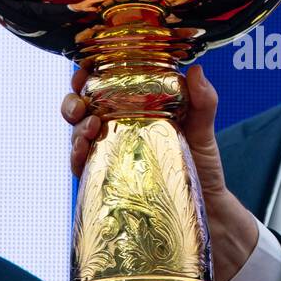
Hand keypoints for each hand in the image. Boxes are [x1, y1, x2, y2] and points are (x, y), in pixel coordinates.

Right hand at [62, 63, 259, 280]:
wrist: (206, 211)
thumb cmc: (203, 166)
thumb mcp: (203, 130)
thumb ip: (203, 101)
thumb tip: (196, 70)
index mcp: (135, 108)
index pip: (105, 85)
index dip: (89, 74)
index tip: (87, 69)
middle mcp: (116, 129)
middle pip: (82, 107)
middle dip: (73, 99)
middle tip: (80, 100)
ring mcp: (108, 154)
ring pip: (77, 133)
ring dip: (76, 125)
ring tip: (90, 125)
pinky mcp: (105, 180)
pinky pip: (81, 165)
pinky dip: (76, 153)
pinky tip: (84, 148)